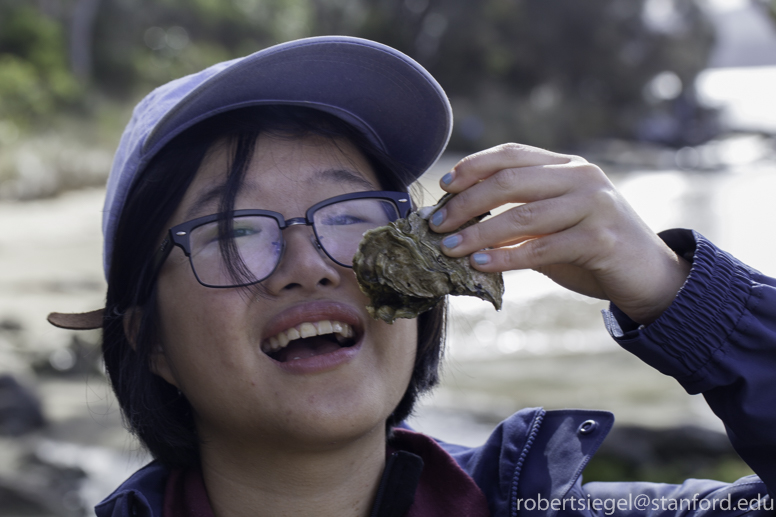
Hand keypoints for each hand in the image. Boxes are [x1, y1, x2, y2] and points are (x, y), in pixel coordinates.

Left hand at [429, 143, 690, 323]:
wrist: (650, 276)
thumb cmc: (592, 249)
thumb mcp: (555, 224)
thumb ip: (519, 216)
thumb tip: (461, 223)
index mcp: (569, 167)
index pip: (512, 154)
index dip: (474, 166)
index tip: (444, 185)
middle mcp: (582, 178)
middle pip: (510, 181)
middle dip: (466, 203)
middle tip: (437, 224)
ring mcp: (594, 206)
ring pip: (522, 216)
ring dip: (479, 234)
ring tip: (449, 248)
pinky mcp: (601, 239)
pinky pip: (542, 247)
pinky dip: (506, 257)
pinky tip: (481, 265)